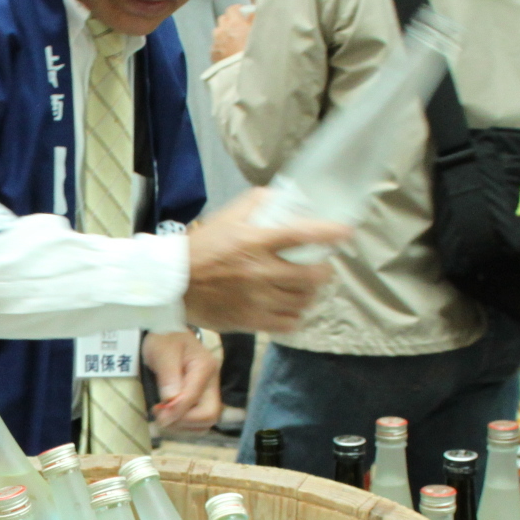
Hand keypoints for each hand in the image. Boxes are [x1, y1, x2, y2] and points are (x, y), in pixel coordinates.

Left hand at [142, 331, 221, 431]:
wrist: (167, 334)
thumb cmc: (164, 339)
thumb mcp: (162, 351)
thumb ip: (168, 375)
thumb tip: (171, 400)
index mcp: (205, 367)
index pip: (195, 398)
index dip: (177, 410)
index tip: (158, 413)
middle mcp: (212, 383)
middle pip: (209, 415)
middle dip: (184, 421)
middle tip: (162, 416)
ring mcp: (208, 393)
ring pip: (205, 424)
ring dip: (182, 426)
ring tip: (163, 416)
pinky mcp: (201, 400)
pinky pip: (197, 423)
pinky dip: (183, 426)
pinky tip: (168, 416)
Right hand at [181, 189, 349, 332]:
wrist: (174, 283)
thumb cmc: (202, 247)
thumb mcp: (228, 216)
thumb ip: (258, 202)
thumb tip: (287, 197)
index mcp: (255, 242)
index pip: (303, 235)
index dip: (330, 233)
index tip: (345, 232)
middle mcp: (260, 271)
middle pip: (312, 275)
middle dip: (323, 270)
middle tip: (321, 266)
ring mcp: (257, 299)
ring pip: (303, 300)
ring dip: (310, 293)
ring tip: (305, 287)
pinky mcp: (251, 320)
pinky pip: (289, 322)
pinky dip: (296, 315)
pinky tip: (291, 307)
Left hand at [211, 3, 254, 61]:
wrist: (243, 72)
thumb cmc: (254, 51)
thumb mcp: (258, 33)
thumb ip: (254, 20)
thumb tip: (252, 13)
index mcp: (234, 23)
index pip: (231, 9)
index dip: (237, 10)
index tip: (242, 13)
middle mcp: (222, 30)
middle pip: (223, 19)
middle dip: (229, 21)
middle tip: (237, 27)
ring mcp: (215, 42)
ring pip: (217, 32)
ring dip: (224, 34)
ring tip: (232, 42)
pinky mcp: (212, 53)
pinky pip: (216, 45)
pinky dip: (221, 46)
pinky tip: (228, 53)